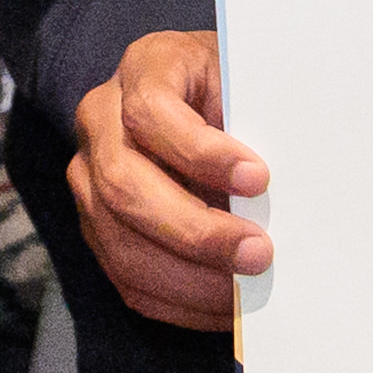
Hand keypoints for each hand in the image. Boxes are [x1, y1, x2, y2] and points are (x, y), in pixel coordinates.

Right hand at [71, 29, 269, 332]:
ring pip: (120, 242)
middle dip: (195, 231)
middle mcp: (101, 118)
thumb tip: (283, 190)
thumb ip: (255, 121)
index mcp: (144, 67)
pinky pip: (125, 277)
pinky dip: (177, 300)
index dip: (201, 151)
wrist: (200, 95)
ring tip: (244, 290)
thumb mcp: (248, 82)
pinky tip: (221, 306)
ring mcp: (89, 175)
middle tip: (259, 253)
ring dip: (187, 278)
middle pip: (125, 186)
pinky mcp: (96, 225)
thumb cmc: (235, 89)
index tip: (259, 178)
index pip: (150, 111)